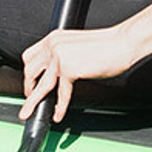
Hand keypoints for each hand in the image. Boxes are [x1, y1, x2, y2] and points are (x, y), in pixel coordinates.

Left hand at [20, 23, 137, 123]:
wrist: (123, 42)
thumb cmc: (107, 45)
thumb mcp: (77, 46)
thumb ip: (63, 55)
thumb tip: (56, 74)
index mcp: (54, 38)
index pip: (30, 56)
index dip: (28, 72)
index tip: (29, 83)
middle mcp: (53, 45)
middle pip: (29, 70)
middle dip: (28, 88)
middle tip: (30, 100)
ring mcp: (59, 57)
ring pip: (39, 85)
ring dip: (32, 101)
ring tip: (28, 112)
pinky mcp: (69, 68)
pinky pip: (61, 94)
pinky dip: (60, 107)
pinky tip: (58, 114)